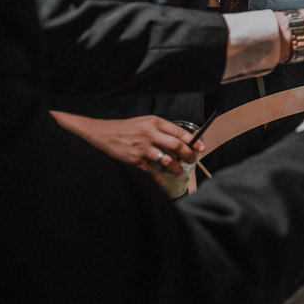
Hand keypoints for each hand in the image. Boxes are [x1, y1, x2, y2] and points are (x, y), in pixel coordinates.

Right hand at [64, 115, 201, 175]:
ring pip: (167, 160)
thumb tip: (181, 142)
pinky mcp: (134, 160)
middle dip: (188, 155)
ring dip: (176, 168)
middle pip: (177, 146)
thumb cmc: (126, 128)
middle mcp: (150, 134)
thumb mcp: (145, 122)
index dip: (193, 141)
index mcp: (154, 122)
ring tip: (178, 170)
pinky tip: (163, 181)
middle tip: (191, 160)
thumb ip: (161, 130)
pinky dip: (159, 179)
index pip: (179, 132)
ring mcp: (142, 148)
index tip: (201, 148)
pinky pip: (152, 172)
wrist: (102, 134)